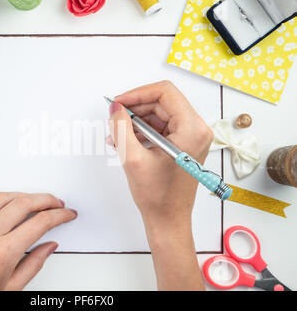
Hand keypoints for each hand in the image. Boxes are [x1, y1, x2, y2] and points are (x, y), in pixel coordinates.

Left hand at [0, 192, 76, 290]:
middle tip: (57, 204)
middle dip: (46, 199)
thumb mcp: (11, 288)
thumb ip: (34, 264)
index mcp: (2, 253)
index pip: (40, 223)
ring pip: (2, 198)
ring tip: (35, 199)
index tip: (67, 214)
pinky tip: (3, 202)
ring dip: (23, 195)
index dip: (59, 216)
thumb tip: (49, 246)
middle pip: (24, 203)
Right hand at [108, 80, 212, 228]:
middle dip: (135, 109)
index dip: (138, 93)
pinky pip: (161, 128)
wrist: (168, 220)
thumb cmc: (158, 196)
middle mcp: (196, 130)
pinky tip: (126, 143)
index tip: (119, 103)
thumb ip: (121, 127)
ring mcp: (192, 137)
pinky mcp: (184, 145)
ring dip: (136, 122)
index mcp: (191, 129)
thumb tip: (115, 107)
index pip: (165, 92)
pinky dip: (142, 132)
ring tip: (118, 136)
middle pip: (162, 102)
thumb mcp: (133, 158)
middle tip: (115, 119)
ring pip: (159, 115)